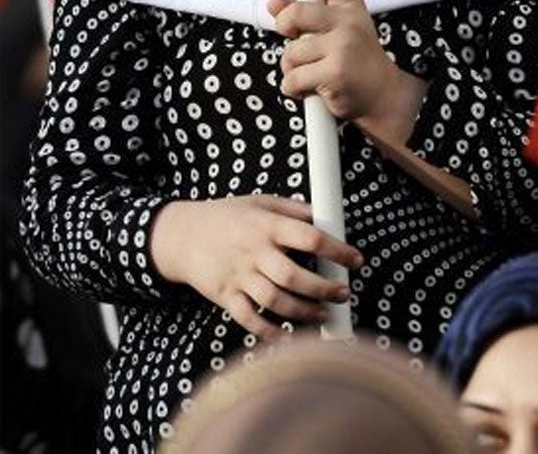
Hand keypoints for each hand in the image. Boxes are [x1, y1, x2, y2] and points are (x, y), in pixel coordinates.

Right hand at [148, 195, 361, 339]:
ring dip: (304, 312)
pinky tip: (288, 336)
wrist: (181, 235)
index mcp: (266, 225)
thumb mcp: (260, 202)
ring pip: (275, 301)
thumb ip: (293, 209)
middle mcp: (253, 252)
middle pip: (294, 276)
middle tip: (343, 294)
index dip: (338, 250)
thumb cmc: (226, 216)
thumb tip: (326, 216)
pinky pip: (250, 319)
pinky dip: (269, 332)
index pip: (309, 238)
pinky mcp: (225, 296)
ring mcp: (238, 276)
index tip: (357, 260)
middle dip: (324, 289)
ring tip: (324, 315)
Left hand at [267, 0, 426, 145]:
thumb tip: (273, 3)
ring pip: (291, 52)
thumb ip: (306, 15)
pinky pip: (293, 78)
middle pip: (295, 13)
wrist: (384, 95)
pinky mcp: (335, 73)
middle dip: (283, 27)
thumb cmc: (357, 60)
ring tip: (309, 72)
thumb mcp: (337, 29)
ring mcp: (343, 46)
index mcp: (349, 5)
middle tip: (291, 38)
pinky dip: (293, 88)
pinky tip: (310, 89)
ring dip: (291, 67)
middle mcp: (348, 21)